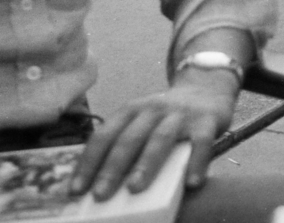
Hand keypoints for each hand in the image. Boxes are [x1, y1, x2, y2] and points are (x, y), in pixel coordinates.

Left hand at [71, 76, 235, 198]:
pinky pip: (201, 142)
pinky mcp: (207, 120)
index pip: (104, 135)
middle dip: (112, 167)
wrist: (207, 88)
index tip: (76, 189)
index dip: (89, 162)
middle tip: (100, 194)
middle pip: (129, 138)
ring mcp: (180, 114)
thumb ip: (125, 142)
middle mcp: (153, 109)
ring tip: (135, 189)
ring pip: (160, 139)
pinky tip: (191, 183)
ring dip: (146, 164)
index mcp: (131, 111)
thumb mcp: (142, 121)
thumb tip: (99, 182)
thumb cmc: (166, 116)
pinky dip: (197, 162)